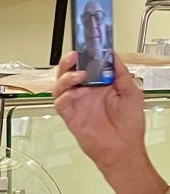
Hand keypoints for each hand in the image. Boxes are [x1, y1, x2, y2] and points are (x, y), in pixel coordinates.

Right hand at [53, 50, 146, 181]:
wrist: (122, 149)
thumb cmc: (129, 125)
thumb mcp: (132, 92)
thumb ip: (121, 73)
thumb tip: (112, 55)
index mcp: (100, 84)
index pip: (88, 64)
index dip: (85, 54)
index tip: (87, 44)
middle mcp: (86, 92)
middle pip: (69, 72)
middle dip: (69, 61)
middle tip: (74, 55)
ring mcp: (77, 104)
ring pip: (60, 85)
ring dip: (66, 77)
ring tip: (78, 75)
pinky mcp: (70, 117)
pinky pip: (60, 102)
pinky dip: (66, 95)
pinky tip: (77, 93)